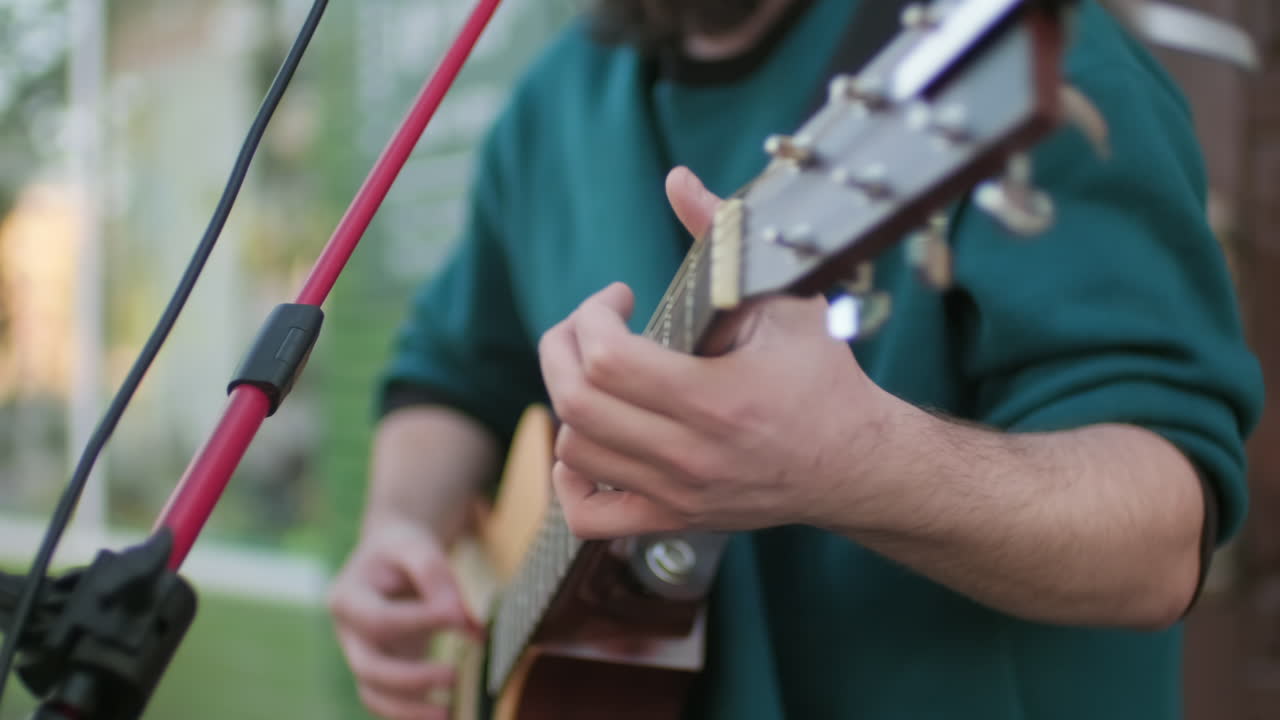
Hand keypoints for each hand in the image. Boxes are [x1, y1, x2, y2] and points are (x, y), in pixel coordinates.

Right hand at [328, 520, 481, 719]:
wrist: (389, 557)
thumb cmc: (401, 549)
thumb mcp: (414, 546)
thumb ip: (434, 574)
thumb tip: (461, 617)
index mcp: (347, 597)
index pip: (379, 619)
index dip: (418, 621)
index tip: (460, 616)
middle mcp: (348, 632)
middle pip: (367, 667)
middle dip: (410, 678)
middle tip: (454, 676)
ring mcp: (361, 654)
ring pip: (373, 694)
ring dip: (409, 709)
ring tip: (449, 715)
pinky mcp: (379, 670)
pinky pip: (387, 701)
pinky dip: (410, 713)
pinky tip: (443, 715)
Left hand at [538, 167, 892, 538]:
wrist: (858, 465)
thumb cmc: (824, 379)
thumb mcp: (785, 299)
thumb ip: (725, 237)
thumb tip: (677, 179)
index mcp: (718, 398)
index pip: (606, 360)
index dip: (591, 315)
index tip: (617, 298)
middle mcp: (691, 454)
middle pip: (575, 404)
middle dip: (560, 348)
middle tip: (584, 327)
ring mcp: (678, 494)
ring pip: (574, 452)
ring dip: (568, 401)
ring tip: (598, 375)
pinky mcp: (674, 520)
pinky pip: (589, 518)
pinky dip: (570, 479)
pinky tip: (589, 443)